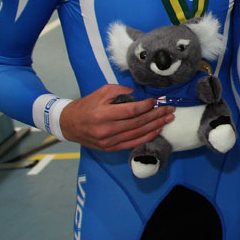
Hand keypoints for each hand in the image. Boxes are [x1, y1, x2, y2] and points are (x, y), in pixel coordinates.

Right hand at [59, 84, 173, 150]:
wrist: (69, 124)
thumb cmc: (87, 105)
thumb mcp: (102, 92)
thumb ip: (122, 91)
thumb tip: (140, 95)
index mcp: (103, 114)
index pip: (131, 111)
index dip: (146, 106)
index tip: (156, 100)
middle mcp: (107, 130)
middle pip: (138, 123)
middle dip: (157, 115)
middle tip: (170, 109)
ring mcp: (109, 141)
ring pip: (138, 134)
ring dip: (156, 126)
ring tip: (168, 119)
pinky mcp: (110, 148)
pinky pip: (132, 143)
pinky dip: (146, 137)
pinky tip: (157, 130)